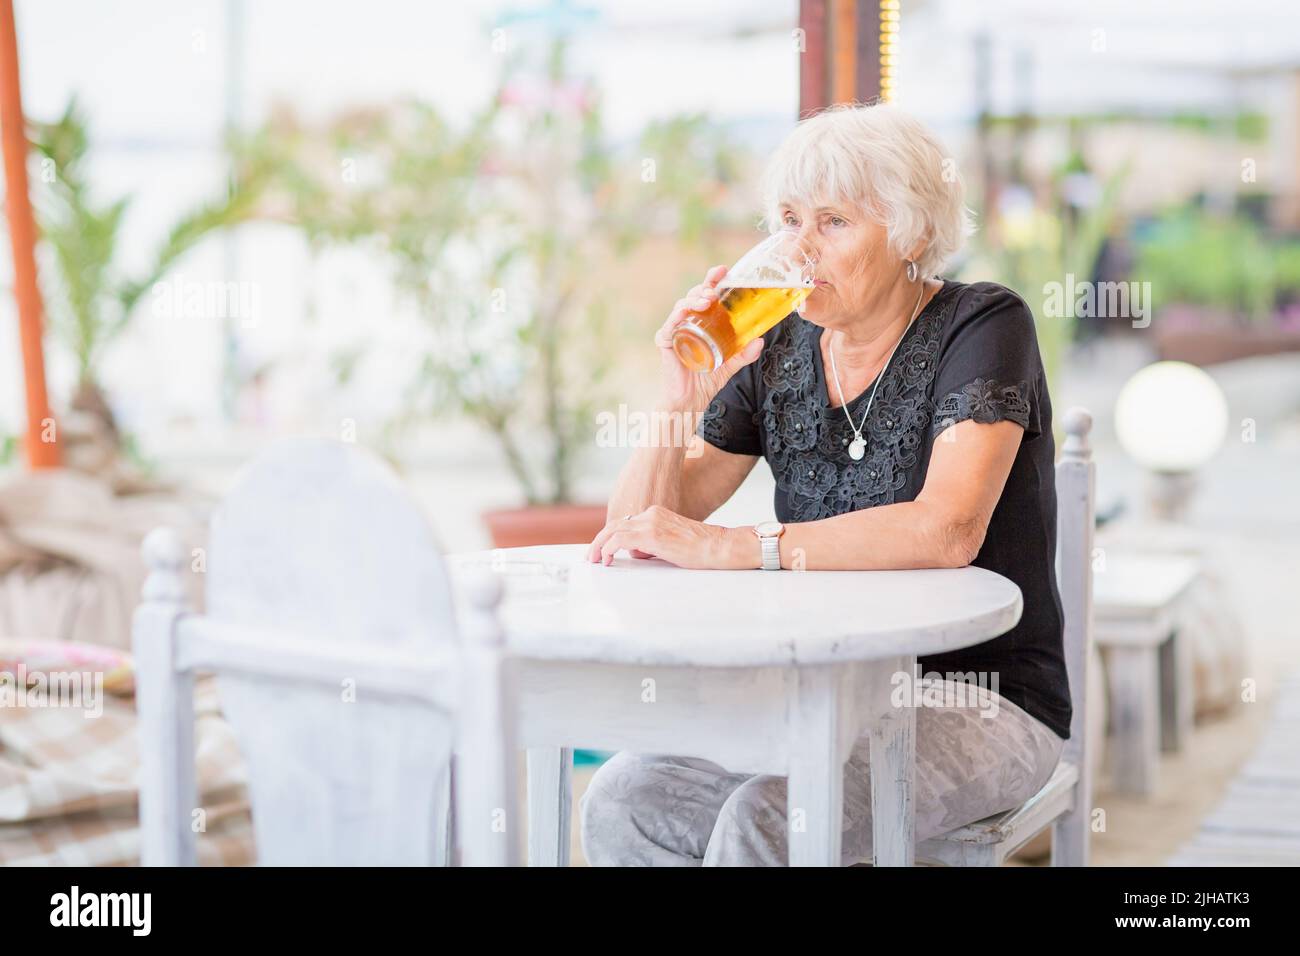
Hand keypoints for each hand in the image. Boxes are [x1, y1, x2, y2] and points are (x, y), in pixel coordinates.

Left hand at [585, 505, 748, 569]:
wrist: (719, 545)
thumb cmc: (701, 548)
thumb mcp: (671, 543)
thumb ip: (652, 544)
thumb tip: (637, 553)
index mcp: (656, 514)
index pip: (625, 523)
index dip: (609, 536)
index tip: (602, 550)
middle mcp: (651, 514)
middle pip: (614, 525)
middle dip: (599, 541)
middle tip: (591, 556)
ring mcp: (651, 523)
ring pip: (613, 531)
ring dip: (599, 546)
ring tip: (594, 560)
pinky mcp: (652, 535)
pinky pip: (620, 540)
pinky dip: (609, 549)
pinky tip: (607, 559)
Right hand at [655, 265, 764, 411]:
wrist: (691, 401)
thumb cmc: (707, 380)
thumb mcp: (731, 364)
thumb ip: (745, 353)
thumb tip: (760, 340)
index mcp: (702, 323)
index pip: (706, 296)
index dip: (713, 281)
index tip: (724, 270)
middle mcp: (687, 323)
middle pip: (693, 297)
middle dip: (704, 288)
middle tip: (715, 290)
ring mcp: (675, 331)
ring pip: (681, 307)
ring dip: (693, 300)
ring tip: (706, 300)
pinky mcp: (666, 343)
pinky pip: (668, 327)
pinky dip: (676, 318)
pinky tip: (684, 314)